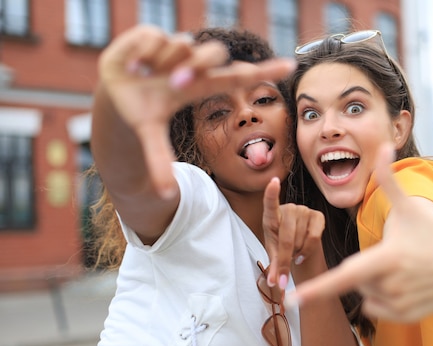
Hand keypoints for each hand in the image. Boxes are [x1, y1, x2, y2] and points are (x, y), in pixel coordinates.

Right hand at [97, 25, 294, 197]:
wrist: (112, 90)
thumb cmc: (142, 111)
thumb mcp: (150, 134)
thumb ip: (159, 161)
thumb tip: (165, 196)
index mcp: (199, 86)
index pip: (238, 77)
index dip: (265, 71)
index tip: (291, 66)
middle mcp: (192, 64)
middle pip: (214, 53)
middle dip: (195, 67)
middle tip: (176, 81)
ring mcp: (175, 47)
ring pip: (181, 44)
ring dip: (162, 62)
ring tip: (142, 74)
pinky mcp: (153, 33)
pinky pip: (154, 36)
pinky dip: (140, 52)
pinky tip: (133, 65)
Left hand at [262, 178, 325, 287]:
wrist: (298, 247)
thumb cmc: (282, 247)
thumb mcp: (274, 255)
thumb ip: (274, 267)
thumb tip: (275, 283)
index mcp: (271, 216)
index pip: (270, 203)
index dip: (271, 193)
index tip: (272, 182)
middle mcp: (288, 209)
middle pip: (286, 237)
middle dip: (283, 261)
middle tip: (281, 281)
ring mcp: (304, 210)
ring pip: (300, 240)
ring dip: (296, 253)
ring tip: (293, 253)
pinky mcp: (318, 216)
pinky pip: (314, 238)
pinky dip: (307, 251)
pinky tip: (302, 253)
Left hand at [286, 144, 432, 321]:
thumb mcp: (409, 207)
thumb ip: (388, 180)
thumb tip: (382, 146)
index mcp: (387, 258)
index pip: (345, 277)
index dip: (317, 289)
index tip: (291, 298)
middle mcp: (392, 285)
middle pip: (355, 281)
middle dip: (366, 268)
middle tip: (393, 253)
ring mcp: (401, 304)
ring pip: (365, 295)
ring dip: (374, 283)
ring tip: (402, 267)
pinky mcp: (408, 317)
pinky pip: (377, 309)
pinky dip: (383, 298)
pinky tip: (404, 283)